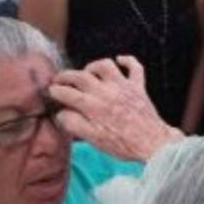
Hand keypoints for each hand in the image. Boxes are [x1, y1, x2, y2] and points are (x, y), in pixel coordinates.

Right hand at [49, 56, 182, 161]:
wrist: (152, 143)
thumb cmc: (123, 144)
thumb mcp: (94, 140)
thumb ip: (75, 125)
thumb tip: (61, 114)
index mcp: (93, 106)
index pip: (68, 93)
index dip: (56, 91)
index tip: (51, 91)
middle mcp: (107, 91)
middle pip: (81, 76)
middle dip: (66, 76)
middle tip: (59, 79)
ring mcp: (124, 87)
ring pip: (105, 65)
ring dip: (93, 66)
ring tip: (87, 72)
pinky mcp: (138, 87)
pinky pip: (135, 67)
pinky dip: (127, 60)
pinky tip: (119, 60)